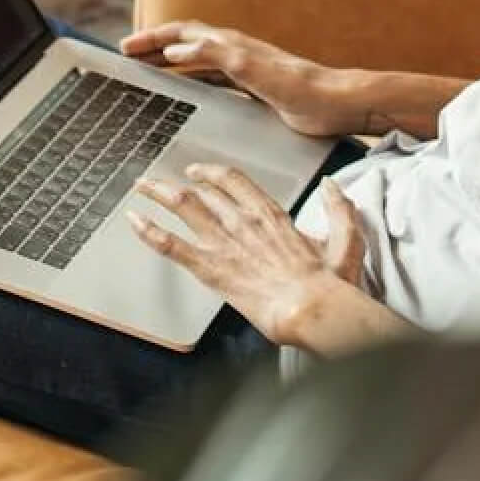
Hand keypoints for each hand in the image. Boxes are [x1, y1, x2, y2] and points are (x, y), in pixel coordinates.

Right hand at [120, 21, 348, 136]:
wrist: (336, 103)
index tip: (126, 46)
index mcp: (232, 45)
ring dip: (170, 60)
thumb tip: (177, 50)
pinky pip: (211, 78)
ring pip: (196, 60)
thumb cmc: (301, 88)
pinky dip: (190, 79)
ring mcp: (244, 69)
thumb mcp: (254, 71)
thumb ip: (216, 57)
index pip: (183, 33)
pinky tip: (185, 91)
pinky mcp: (252, 87)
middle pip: (186, 42)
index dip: (153, 38)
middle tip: (127, 54)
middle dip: (155, 45)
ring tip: (146, 69)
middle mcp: (235, 52)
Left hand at [128, 166, 366, 345]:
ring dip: (158, 194)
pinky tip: (134, 222)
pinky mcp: (211, 268)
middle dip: (176, 182)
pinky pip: (172, 245)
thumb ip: (340, 210)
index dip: (211, 173)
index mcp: (271, 213)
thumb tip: (333, 188)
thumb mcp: (345, 241)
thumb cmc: (327, 283)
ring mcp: (225, 242)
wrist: (309, 308)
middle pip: (203, 190)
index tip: (199, 172)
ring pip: (184, 207)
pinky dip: (149, 231)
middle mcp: (243, 220)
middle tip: (159, 180)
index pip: (233, 180)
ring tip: (141, 188)